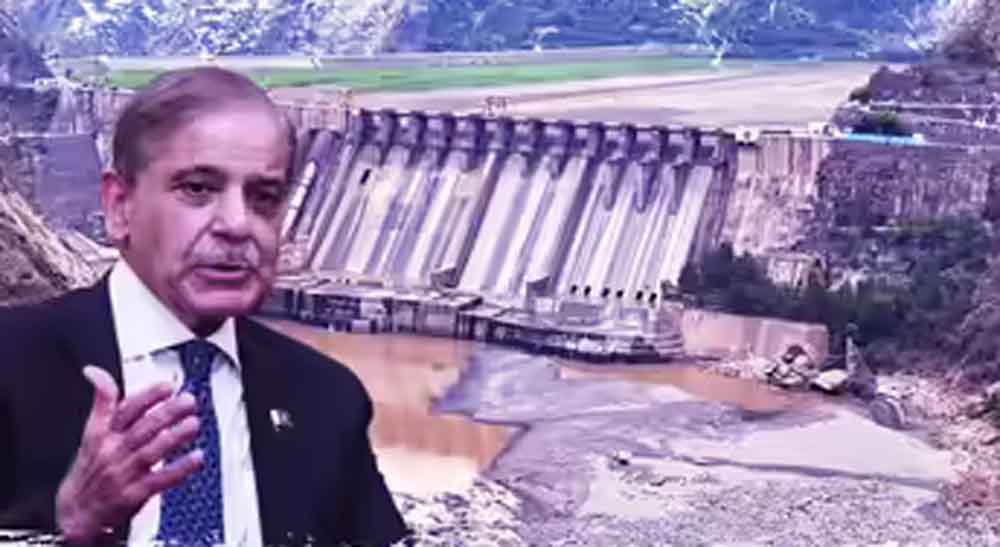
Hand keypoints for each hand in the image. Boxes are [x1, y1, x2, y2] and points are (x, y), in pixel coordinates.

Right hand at [55, 366, 203, 543]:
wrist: (75, 512)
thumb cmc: (90, 468)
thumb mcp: (90, 432)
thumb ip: (101, 402)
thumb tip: (95, 372)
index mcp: (103, 434)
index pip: (125, 410)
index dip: (147, 396)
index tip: (168, 386)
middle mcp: (113, 451)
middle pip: (143, 428)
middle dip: (168, 412)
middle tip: (189, 401)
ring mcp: (124, 473)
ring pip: (152, 451)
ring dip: (175, 437)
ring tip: (193, 424)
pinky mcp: (134, 494)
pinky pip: (160, 479)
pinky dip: (179, 469)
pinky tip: (196, 458)